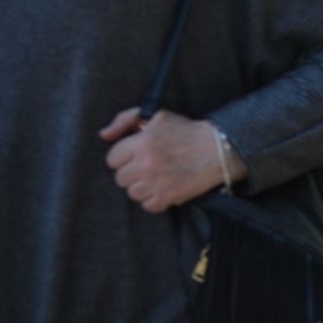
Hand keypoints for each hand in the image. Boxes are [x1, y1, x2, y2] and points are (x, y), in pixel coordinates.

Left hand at [101, 107, 236, 211]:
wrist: (218, 148)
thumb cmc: (186, 131)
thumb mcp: (156, 116)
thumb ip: (125, 120)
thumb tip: (104, 135)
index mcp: (141, 143)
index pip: (112, 159)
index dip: (124, 157)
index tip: (136, 155)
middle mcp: (146, 164)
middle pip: (120, 178)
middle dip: (132, 172)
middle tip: (148, 166)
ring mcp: (157, 182)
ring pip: (132, 193)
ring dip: (142, 187)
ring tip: (157, 177)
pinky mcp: (169, 196)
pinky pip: (148, 206)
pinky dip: (154, 200)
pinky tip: (163, 189)